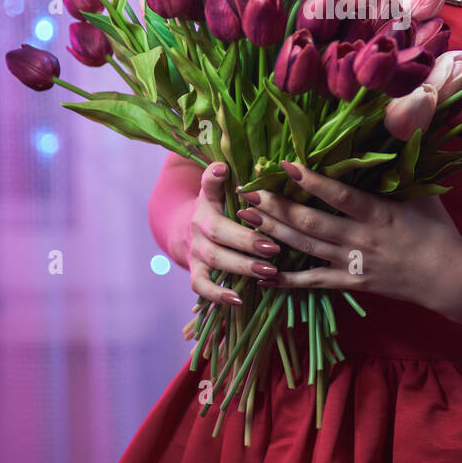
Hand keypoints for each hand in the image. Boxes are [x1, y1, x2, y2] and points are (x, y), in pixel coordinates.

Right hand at [184, 162, 283, 307]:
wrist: (187, 232)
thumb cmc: (221, 211)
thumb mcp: (225, 192)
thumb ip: (237, 182)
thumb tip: (245, 163)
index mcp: (208, 200)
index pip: (207, 185)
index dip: (213, 177)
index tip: (223, 169)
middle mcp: (199, 224)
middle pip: (219, 231)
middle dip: (247, 240)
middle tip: (274, 247)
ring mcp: (195, 249)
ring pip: (216, 259)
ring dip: (242, 266)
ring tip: (269, 271)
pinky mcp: (195, 271)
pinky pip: (202, 286)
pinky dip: (218, 294)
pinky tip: (238, 299)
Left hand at [234, 159, 461, 313]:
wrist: (449, 279)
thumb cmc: (437, 230)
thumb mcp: (424, 192)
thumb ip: (407, 159)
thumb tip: (406, 115)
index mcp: (378, 213)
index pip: (339, 195)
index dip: (311, 180)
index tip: (285, 165)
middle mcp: (360, 238)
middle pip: (311, 223)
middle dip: (277, 208)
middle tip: (247, 194)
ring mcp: (353, 263)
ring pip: (306, 248)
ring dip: (274, 233)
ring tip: (246, 220)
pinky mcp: (351, 282)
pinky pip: (314, 281)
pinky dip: (288, 280)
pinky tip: (263, 274)